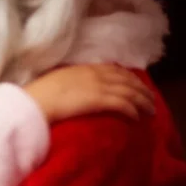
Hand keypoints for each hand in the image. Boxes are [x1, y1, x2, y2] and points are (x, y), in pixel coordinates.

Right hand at [23, 64, 154, 123]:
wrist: (33, 102)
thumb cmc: (39, 95)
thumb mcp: (57, 81)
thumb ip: (71, 82)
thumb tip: (77, 89)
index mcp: (83, 68)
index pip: (114, 69)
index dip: (129, 77)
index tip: (137, 84)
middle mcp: (94, 74)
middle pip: (127, 79)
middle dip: (142, 89)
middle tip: (151, 98)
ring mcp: (97, 86)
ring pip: (129, 91)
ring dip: (143, 101)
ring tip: (151, 110)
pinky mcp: (99, 100)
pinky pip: (123, 103)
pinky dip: (133, 110)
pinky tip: (137, 117)